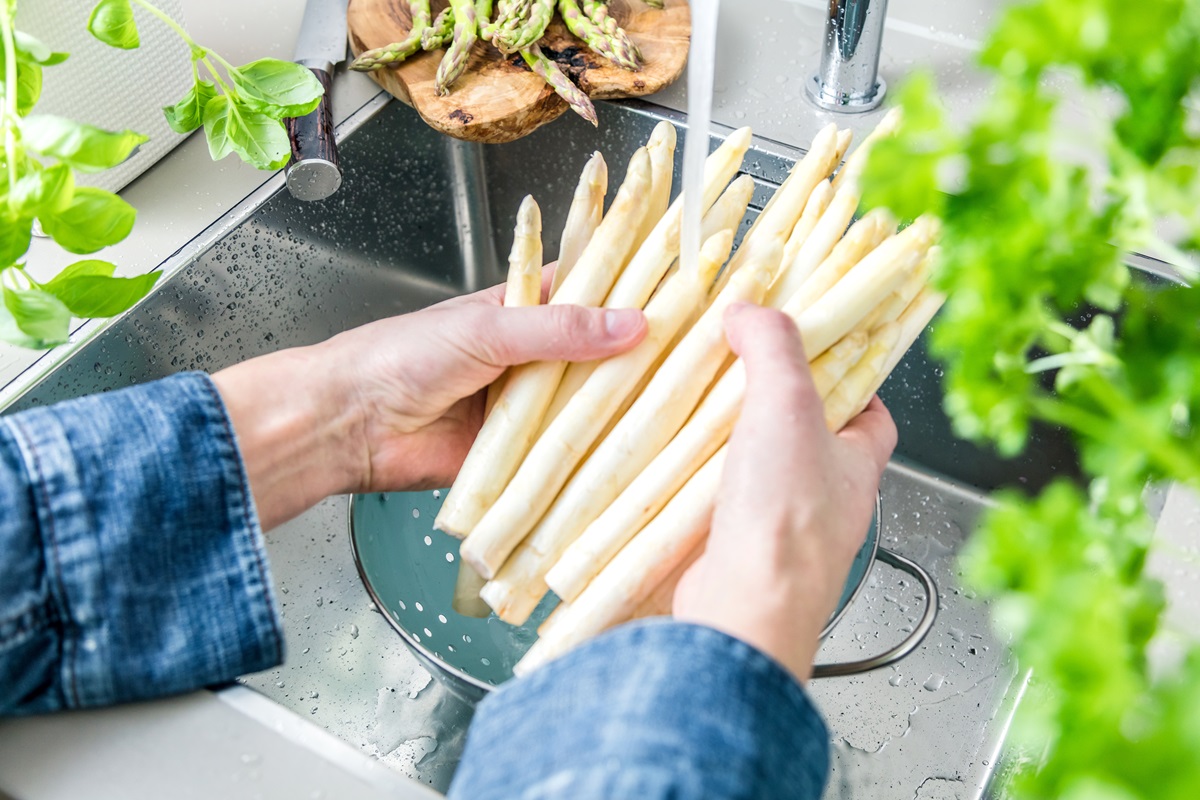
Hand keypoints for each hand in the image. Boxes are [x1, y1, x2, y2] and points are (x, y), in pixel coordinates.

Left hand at [213, 276, 646, 529]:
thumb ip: (559, 329)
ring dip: (625, 409)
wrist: (349, 425)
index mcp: (525, 310)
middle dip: (641, 357)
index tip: (687, 286)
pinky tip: (641, 455)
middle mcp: (535, 358)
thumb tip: (633, 324)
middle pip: (601, 355)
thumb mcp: (487, 328)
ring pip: (592, 407)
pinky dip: (598, 457)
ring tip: (687, 403)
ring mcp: (532, 409)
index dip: (635, 289)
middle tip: (701, 356)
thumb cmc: (402, 357)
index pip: (593, 291)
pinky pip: (570, 456)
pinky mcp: (525, 457)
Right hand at [673, 303, 896, 681]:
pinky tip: (664, 460)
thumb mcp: (788, 404)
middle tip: (732, 370)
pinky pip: (713, 502)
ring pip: (753, 470)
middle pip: (803, 436)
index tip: (814, 348)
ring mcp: (777, 529)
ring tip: (689, 405)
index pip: (870, 411)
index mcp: (856, 464)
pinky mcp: (731, 549)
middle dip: (768, 404)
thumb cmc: (785, 517)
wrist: (742, 610)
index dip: (847, 376)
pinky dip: (691, 480)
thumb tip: (750, 312)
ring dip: (722, 442)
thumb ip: (773, 348)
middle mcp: (824, 500)